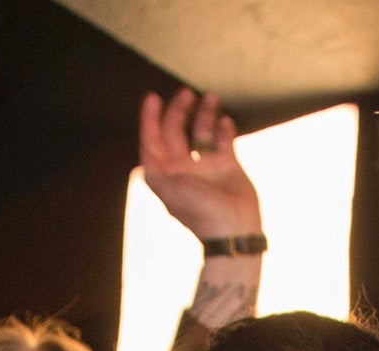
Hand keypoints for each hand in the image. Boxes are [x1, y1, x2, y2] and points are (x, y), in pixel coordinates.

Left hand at [140, 89, 261, 241]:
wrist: (233, 229)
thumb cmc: (199, 211)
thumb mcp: (168, 191)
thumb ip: (154, 168)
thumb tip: (145, 146)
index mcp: (166, 174)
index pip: (152, 140)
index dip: (149, 119)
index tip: (153, 97)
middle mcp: (183, 167)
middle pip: (175, 131)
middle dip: (178, 111)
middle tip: (186, 93)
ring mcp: (206, 166)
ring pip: (201, 131)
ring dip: (203, 113)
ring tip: (211, 98)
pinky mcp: (227, 166)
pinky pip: (223, 140)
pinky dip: (224, 128)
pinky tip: (225, 121)